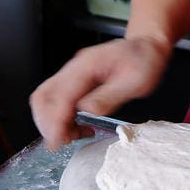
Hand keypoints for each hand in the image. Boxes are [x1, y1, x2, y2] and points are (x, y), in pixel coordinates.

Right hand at [29, 36, 169, 149]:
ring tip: (72, 136)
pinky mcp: (73, 82)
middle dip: (48, 123)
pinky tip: (76, 127)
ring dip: (52, 122)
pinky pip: (56, 101)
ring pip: (46, 99)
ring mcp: (72, 74)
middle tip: (62, 142)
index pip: (61, 94)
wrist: (145, 48)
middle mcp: (74, 68)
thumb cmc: (143, 61)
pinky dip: (60, 118)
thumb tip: (87, 111)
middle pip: (44, 96)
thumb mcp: (136, 81)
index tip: (56, 141)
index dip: (55, 120)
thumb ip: (110, 96)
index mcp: (87, 65)